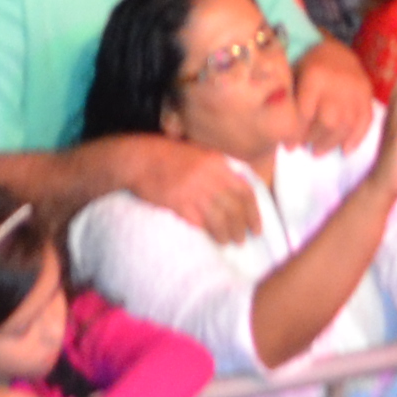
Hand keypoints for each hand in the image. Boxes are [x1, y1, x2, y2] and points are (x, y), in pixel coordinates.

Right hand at [140, 139, 271, 244]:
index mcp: (217, 163)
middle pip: (235, 208)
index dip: (253, 212)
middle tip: (244, 239)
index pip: (245, 191)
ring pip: (220, 218)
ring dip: (227, 234)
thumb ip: (217, 169)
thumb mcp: (198, 153)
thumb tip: (234, 189)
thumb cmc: (167, 155)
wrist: (139, 158)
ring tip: (231, 243)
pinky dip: (209, 233)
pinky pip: (200, 223)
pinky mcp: (179, 203)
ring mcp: (195, 191)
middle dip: (242, 227)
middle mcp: (210, 177)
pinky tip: (212, 240)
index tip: (256, 226)